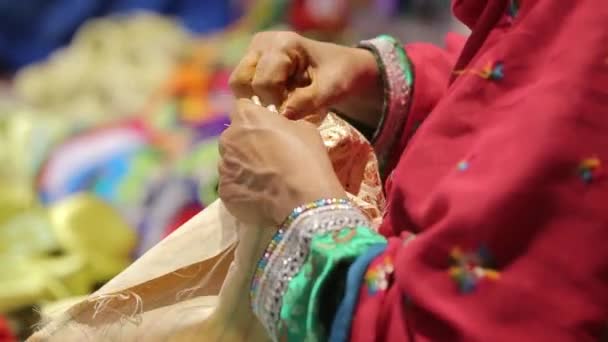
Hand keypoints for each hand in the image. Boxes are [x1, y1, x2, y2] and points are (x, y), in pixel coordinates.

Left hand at [218, 99, 345, 226]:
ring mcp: (223, 167)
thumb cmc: (306, 158)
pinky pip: (232, 185)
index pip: (244, 108)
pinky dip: (243, 189)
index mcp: (246, 117)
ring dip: (244, 167)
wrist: (301, 200)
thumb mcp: (305, 129)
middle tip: (269, 157)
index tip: (268, 130)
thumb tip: (279, 130)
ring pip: (231, 162)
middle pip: (234, 137)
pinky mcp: (223, 191)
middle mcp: (227, 138)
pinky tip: (260, 196)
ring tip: (265, 181)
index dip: (257, 119)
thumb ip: (285, 125)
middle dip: (247, 144)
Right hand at [229, 31, 382, 126]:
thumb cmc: (340, 76)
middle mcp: (262, 43)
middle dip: (261, 101)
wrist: (343, 67)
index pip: (263, 82)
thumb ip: (305, 102)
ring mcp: (255, 51)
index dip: (275, 104)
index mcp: (283, 44)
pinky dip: (258, 98)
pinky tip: (278, 101)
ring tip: (281, 105)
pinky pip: (244, 86)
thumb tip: (280, 117)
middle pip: (241, 81)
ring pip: (239, 85)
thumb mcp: (330, 90)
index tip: (293, 116)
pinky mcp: (253, 63)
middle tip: (284, 111)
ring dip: (256, 100)